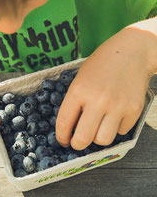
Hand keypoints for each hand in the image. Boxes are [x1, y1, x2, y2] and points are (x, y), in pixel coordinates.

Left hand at [56, 28, 150, 149]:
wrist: (133, 51)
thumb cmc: (102, 64)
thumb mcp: (80, 79)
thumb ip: (74, 102)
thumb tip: (71, 129)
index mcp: (79, 90)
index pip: (64, 123)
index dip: (61, 137)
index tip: (63, 140)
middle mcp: (98, 100)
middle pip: (83, 139)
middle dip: (77, 144)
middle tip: (78, 142)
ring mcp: (118, 106)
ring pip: (103, 140)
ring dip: (98, 138)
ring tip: (98, 128)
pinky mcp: (134, 110)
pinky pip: (121, 131)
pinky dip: (116, 128)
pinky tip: (115, 115)